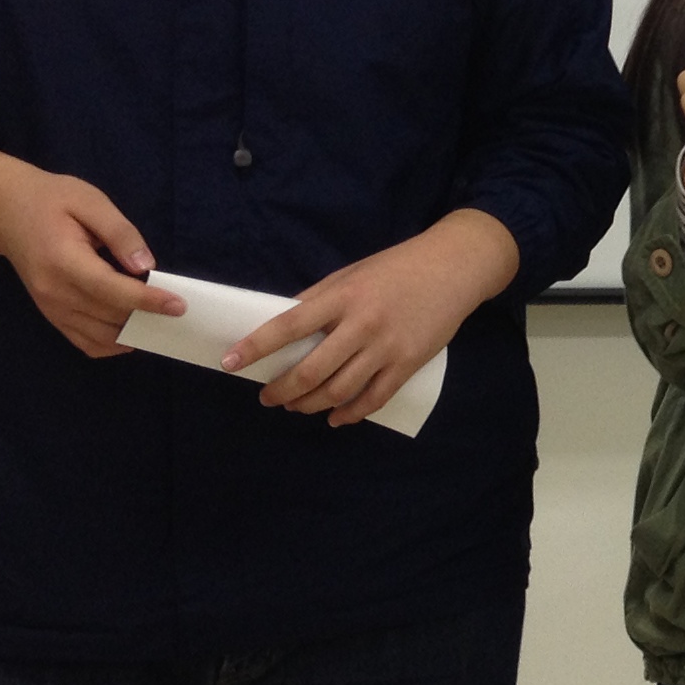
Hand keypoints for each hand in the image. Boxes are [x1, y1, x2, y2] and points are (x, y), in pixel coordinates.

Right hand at [0, 140, 180, 359]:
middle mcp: (54, 292)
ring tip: (159, 319)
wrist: (7, 212)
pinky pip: (85, 343)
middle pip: (109, 317)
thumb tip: (145, 267)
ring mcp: (50, 309)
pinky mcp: (51, 316)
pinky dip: (111, 344)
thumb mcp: (90, 201)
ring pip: (100, 337)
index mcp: (63, 261)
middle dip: (147, 316)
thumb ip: (120, 233)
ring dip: (132, 333)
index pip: (111, 290)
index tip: (178, 305)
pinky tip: (132, 330)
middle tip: (178, 309)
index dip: (147, 301)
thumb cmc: (51, 200)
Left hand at [226, 210, 520, 427]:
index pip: (289, 325)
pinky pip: (373, 398)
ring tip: (296, 406)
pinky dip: (349, 413)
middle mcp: (362, 324)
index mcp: (342, 297)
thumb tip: (285, 326)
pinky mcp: (408, 363)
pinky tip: (335, 417)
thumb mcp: (351, 273)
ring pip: (339, 390)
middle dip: (283, 390)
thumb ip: (319, 300)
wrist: (453, 268)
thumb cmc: (396, 268)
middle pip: (312, 370)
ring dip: (310, 404)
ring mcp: (386, 347)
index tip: (230, 362)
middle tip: (268, 397)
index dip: (256, 346)